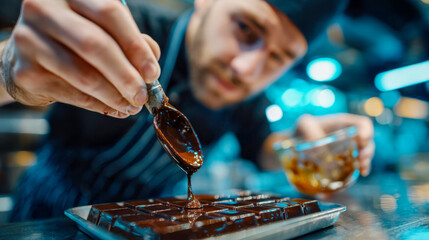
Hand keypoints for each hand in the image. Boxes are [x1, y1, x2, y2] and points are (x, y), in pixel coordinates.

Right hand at [0, 0, 160, 117]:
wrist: (26, 56)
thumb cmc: (72, 41)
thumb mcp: (101, 30)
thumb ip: (128, 41)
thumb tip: (151, 68)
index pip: (109, 13)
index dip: (135, 46)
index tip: (152, 72)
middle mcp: (44, 9)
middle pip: (95, 45)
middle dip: (126, 75)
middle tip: (142, 95)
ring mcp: (29, 39)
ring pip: (84, 75)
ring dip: (114, 96)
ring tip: (132, 106)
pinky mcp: (25, 72)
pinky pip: (73, 94)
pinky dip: (99, 105)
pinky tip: (114, 108)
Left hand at [295, 113, 374, 175]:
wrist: (295, 145)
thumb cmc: (301, 130)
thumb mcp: (303, 124)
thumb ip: (309, 129)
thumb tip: (317, 144)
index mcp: (343, 124)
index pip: (362, 124)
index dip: (367, 130)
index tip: (363, 139)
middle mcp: (349, 136)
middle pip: (367, 142)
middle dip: (368, 151)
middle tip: (361, 159)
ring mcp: (348, 150)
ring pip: (364, 155)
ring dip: (366, 162)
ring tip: (362, 169)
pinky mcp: (344, 162)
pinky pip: (356, 166)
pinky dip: (359, 171)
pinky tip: (358, 175)